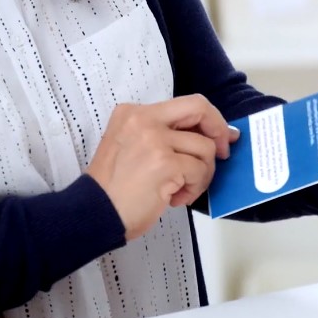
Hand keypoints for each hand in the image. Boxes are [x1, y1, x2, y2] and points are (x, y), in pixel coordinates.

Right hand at [86, 95, 239, 240]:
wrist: (95, 213)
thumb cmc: (114, 188)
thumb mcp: (133, 146)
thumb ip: (166, 135)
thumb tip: (213, 135)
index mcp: (133, 113)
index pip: (185, 104)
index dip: (209, 120)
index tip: (219, 136)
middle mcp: (143, 119)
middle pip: (200, 109)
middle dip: (219, 130)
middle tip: (223, 153)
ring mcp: (154, 139)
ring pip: (205, 148)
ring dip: (202, 174)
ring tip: (181, 189)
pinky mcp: (165, 163)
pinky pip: (200, 170)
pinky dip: (195, 188)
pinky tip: (175, 197)